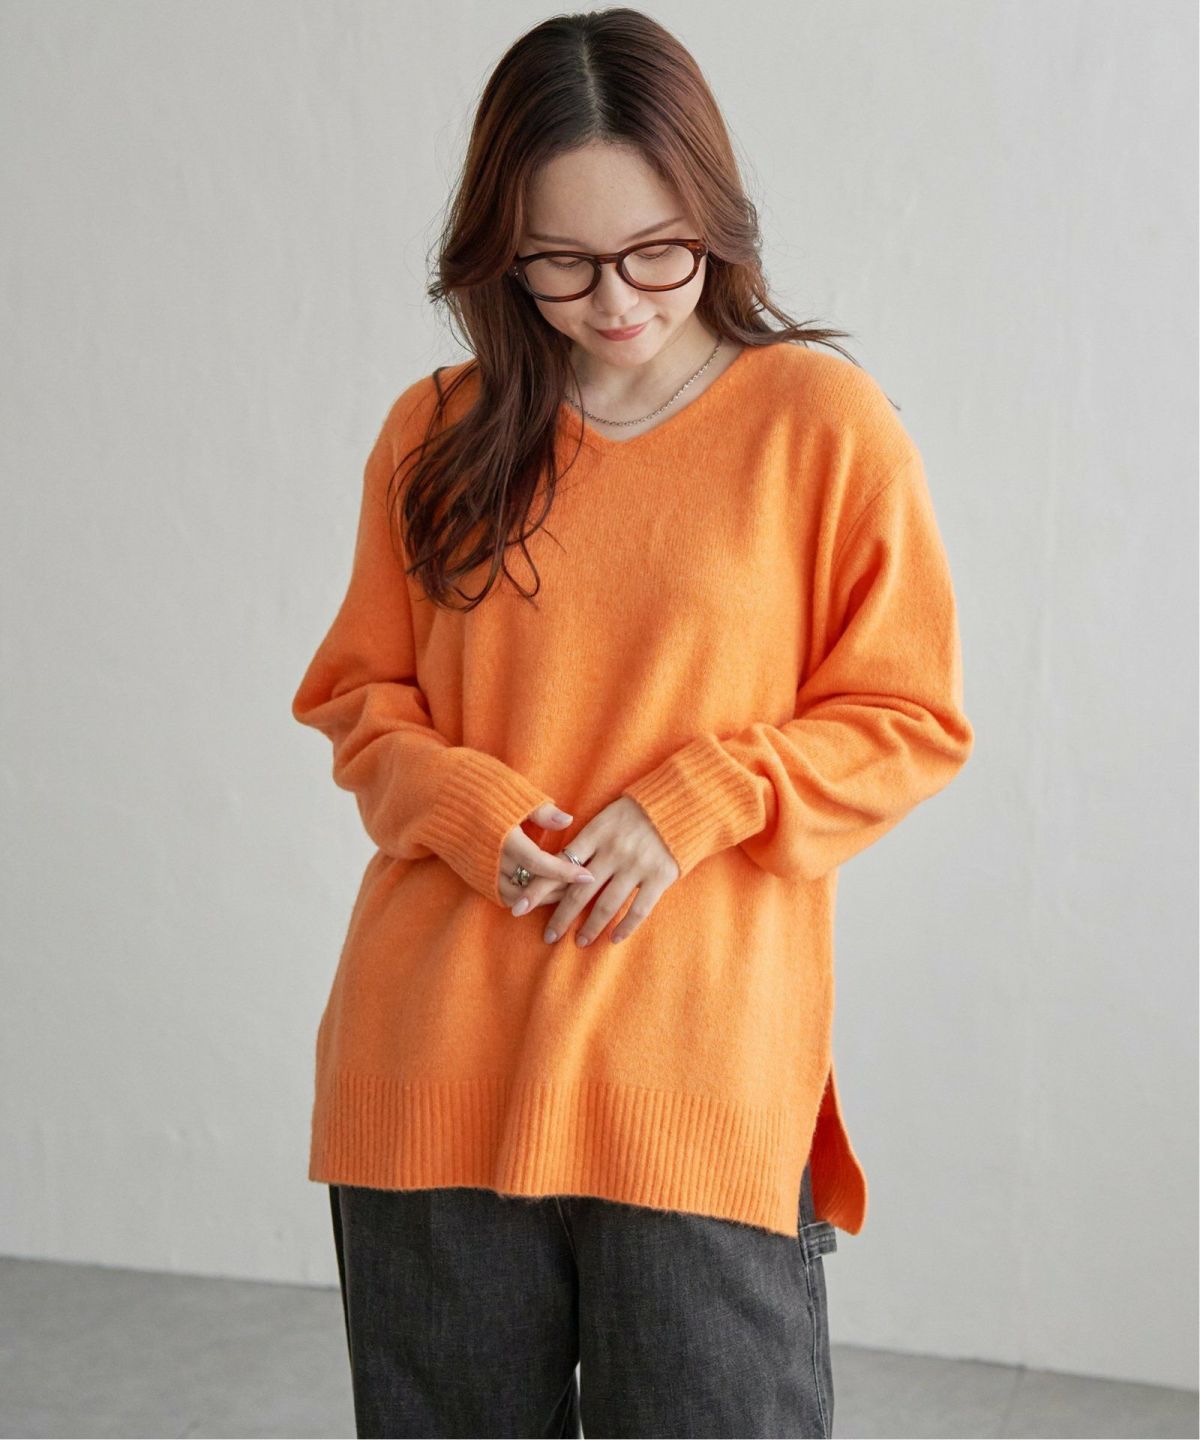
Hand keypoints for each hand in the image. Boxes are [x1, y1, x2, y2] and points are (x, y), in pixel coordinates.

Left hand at [510, 795, 679, 946]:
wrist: (680, 801)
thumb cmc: (636, 811)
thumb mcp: (605, 816)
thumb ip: (585, 841)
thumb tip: (556, 867)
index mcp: (595, 833)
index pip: (559, 865)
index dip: (538, 888)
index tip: (519, 907)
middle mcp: (613, 851)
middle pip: (579, 891)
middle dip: (560, 917)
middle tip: (548, 936)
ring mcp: (637, 865)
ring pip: (607, 905)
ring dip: (590, 927)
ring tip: (579, 941)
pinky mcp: (660, 876)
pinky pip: (639, 909)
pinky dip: (625, 926)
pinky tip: (614, 938)